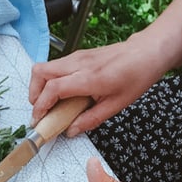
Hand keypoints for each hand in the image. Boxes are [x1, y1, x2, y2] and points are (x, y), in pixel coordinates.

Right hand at [27, 33, 169, 137]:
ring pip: (44, 67)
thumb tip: (71, 130)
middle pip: (40, 72)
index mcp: (89, 78)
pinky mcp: (79, 54)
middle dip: (33, 93)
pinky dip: (50, 80)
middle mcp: (79, 64)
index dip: (40, 105)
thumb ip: (91, 119)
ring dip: (40, 86)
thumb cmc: (137, 75)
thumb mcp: (117, 105)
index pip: (53, 88)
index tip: (38, 120)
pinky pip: (55, 66)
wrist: (147, 51)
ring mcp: (77, 56)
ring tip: (49, 103)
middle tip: (40, 110)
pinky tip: (62, 93)